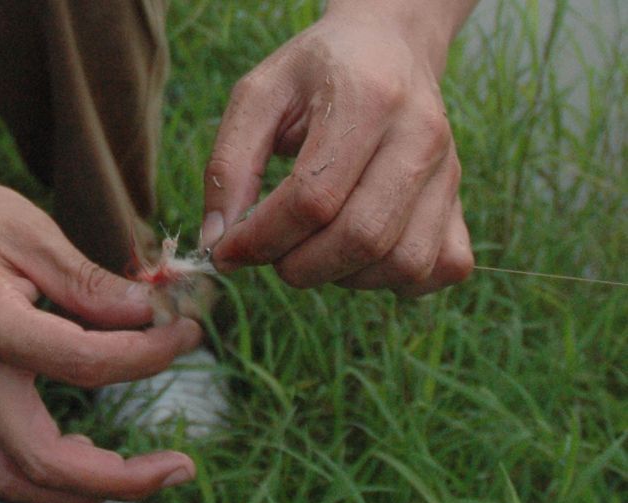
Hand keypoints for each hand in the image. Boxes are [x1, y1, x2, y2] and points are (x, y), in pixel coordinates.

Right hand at [0, 177, 201, 502]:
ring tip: (147, 471)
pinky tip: (98, 453)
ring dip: (89, 490)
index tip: (187, 332)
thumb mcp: (28, 230)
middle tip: (181, 465)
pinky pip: (13, 467)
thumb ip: (90, 280)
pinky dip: (61, 479)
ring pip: (23, 481)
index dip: (149, 354)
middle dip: (122, 477)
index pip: (85, 363)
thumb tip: (153, 312)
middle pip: (45, 462)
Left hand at [200, 3, 474, 295]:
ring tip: (314, 248)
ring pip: (402, 263)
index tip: (227, 251)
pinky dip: (396, 280)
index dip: (261, 239)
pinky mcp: (461, 201)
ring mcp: (449, 172)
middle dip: (299, 265)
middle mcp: (420, 136)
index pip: (313, 199)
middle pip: (361, 237)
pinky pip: (443, 267)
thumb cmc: (315, 74)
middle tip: (272, 254)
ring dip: (344, 276)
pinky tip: (361, 257)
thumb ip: (228, 165)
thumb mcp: (257, 97)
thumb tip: (216, 240)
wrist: (389, 47)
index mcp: (368, 99)